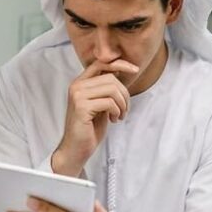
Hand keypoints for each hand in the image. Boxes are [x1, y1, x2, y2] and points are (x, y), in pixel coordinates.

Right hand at [51, 59, 139, 175]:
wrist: (76, 149)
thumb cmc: (89, 128)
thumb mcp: (100, 104)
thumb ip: (105, 89)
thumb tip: (120, 73)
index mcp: (80, 83)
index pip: (101, 63)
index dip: (120, 64)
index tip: (135, 69)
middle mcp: (76, 86)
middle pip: (111, 78)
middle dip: (125, 94)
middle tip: (124, 110)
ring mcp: (77, 96)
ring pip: (112, 89)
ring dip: (122, 104)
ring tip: (119, 115)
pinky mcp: (81, 107)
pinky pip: (109, 102)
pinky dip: (117, 111)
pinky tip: (113, 120)